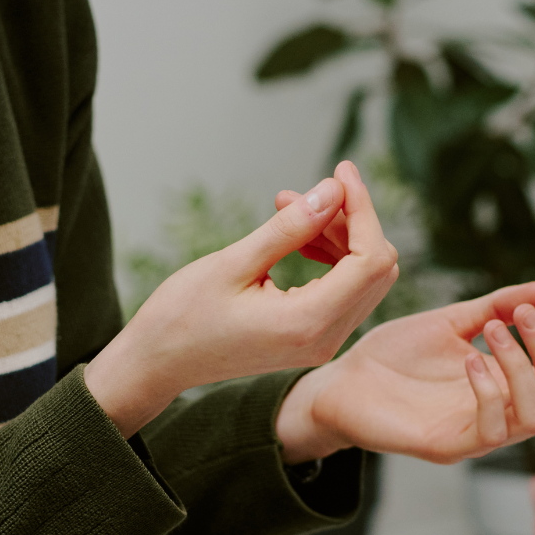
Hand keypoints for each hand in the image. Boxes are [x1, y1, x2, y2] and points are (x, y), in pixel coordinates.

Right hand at [85, 162, 398, 435]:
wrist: (158, 362)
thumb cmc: (183, 315)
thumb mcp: (233, 263)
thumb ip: (289, 228)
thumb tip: (333, 191)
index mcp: (308, 323)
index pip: (370, 260)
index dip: (363, 210)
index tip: (340, 172)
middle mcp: (326, 339)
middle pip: (376, 268)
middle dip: (352, 220)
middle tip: (307, 191)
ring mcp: (323, 342)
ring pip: (363, 277)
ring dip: (338, 235)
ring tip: (289, 206)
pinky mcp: (314, 337)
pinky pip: (343, 290)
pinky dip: (331, 256)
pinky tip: (298, 235)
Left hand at [275, 284, 534, 464]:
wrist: (340, 380)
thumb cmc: (395, 355)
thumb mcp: (451, 321)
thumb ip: (496, 307)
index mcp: (507, 386)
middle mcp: (501, 414)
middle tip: (523, 316)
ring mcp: (476, 435)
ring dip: (524, 368)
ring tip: (493, 330)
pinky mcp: (448, 447)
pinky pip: (492, 431)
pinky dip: (491, 391)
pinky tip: (470, 359)